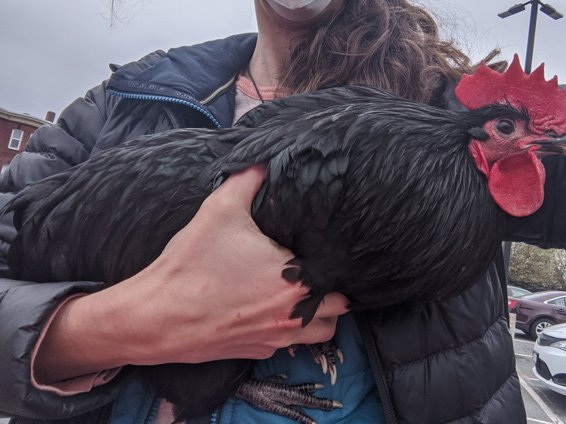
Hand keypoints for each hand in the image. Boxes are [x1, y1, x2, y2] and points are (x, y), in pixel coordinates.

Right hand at [34, 167, 347, 381]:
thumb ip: (247, 180)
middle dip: (332, 287)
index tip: (322, 250)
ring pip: (322, 331)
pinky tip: (270, 310)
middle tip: (315, 269)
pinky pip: (290, 344)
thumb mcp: (219, 211)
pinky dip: (291, 330)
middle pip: (339, 306)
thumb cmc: (190, 267)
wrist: (155, 318)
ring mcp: (277, 338)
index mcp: (296, 279)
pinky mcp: (258, 352)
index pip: (339, 273)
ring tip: (302, 294)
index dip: (336, 260)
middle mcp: (294, 313)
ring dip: (320, 315)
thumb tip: (263, 161)